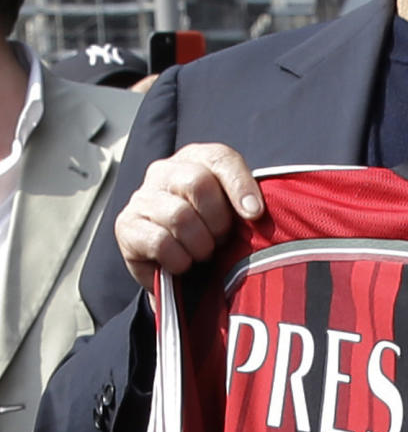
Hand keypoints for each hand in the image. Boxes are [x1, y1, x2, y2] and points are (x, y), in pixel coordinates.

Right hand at [115, 143, 262, 291]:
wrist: (178, 273)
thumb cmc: (210, 235)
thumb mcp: (233, 214)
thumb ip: (247, 203)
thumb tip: (256, 211)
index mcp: (196, 159)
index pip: (220, 158)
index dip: (241, 186)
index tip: (255, 214)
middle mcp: (165, 171)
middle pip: (197, 183)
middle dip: (218, 220)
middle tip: (221, 240)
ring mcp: (142, 197)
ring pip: (180, 216)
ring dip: (200, 244)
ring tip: (203, 253)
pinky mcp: (127, 226)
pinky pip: (160, 242)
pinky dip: (180, 260)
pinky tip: (183, 263)